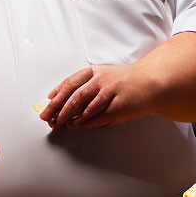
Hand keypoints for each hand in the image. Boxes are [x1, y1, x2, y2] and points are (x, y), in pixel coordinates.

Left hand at [39, 64, 154, 129]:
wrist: (149, 82)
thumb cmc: (123, 82)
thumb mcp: (101, 77)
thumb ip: (82, 86)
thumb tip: (59, 97)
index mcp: (93, 72)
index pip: (70, 83)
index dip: (56, 95)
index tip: (47, 103)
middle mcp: (101, 80)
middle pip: (73, 95)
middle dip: (57, 108)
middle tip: (48, 117)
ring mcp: (110, 92)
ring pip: (84, 106)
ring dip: (69, 116)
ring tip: (60, 123)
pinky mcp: (119, 105)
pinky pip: (98, 116)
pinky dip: (85, 122)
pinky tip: (77, 124)